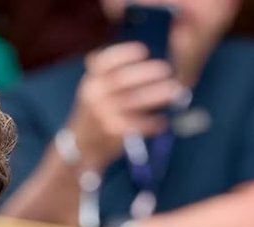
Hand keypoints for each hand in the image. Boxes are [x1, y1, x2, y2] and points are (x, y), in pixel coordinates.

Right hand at [65, 42, 183, 171]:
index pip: (106, 62)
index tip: (144, 51)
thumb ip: (110, 73)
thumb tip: (144, 57)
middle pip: (123, 79)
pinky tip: (163, 122)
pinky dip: (152, 123)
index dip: (125, 54)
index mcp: (91, 80)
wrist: (79, 147)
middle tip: (167, 70)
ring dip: (157, 94)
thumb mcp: (94, 89)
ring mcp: (104, 114)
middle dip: (146, 73)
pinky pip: (137, 124)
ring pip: (134, 100)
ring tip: (175, 90)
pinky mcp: (113, 131)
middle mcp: (95, 95)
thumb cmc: (94, 114)